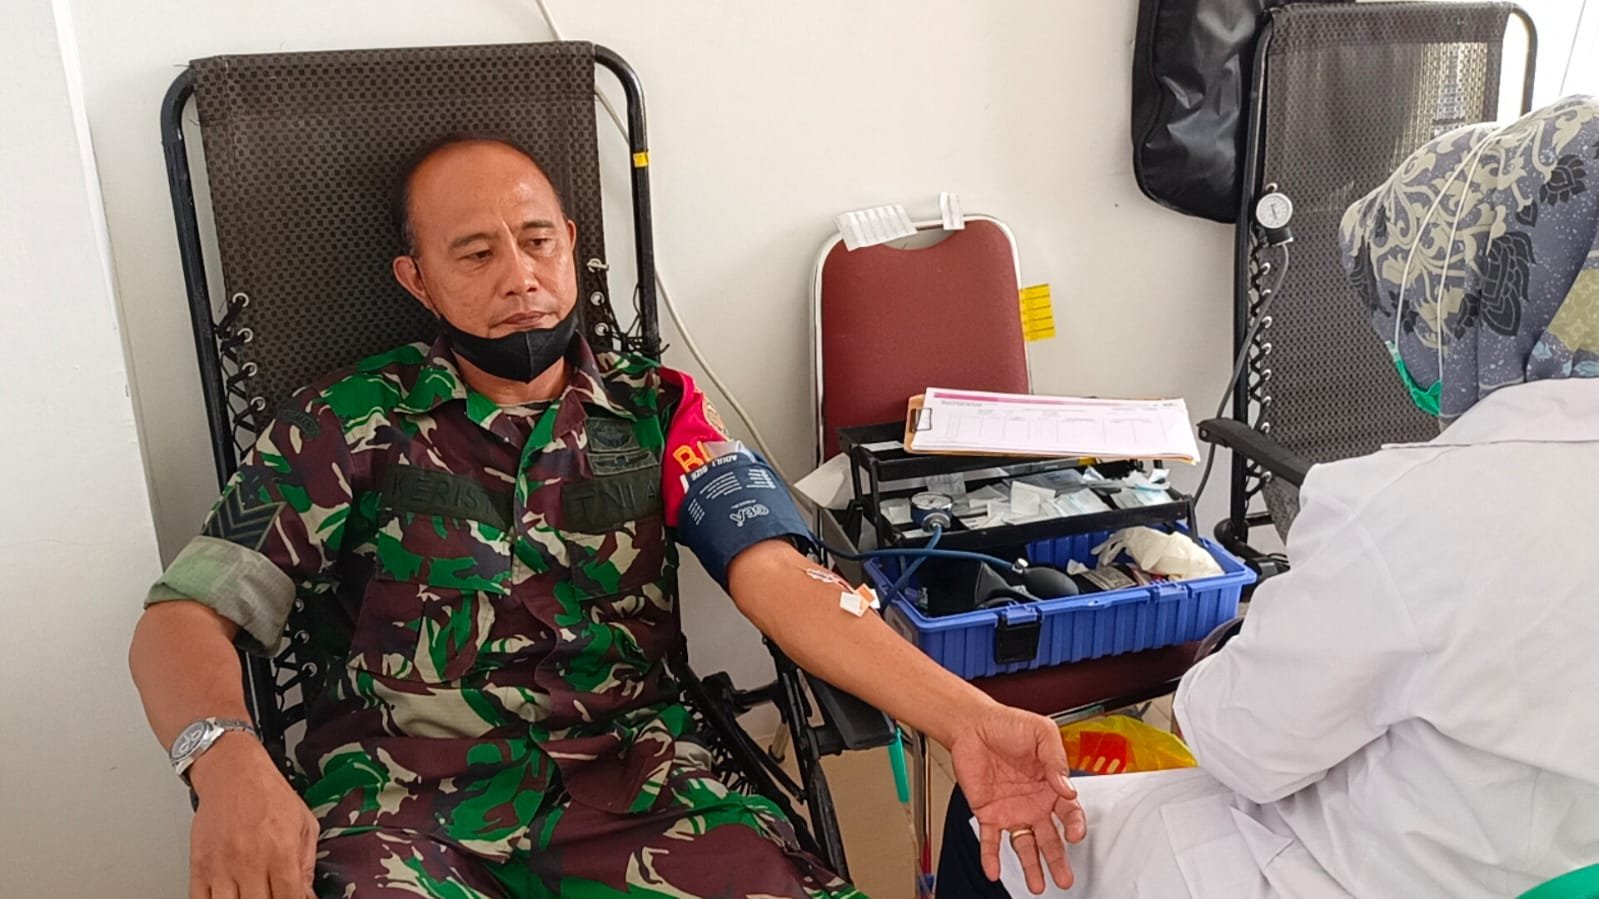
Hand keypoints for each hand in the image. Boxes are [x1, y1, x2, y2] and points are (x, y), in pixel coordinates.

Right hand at [188, 734, 319, 898]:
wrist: (233, 772)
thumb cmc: (269, 794)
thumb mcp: (304, 823)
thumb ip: (307, 863)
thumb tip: (307, 895)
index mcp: (281, 851)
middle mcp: (251, 860)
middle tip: (270, 895)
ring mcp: (222, 865)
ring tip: (251, 896)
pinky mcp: (199, 865)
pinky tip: (228, 897)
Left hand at [950, 705, 1086, 894]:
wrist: (972, 724)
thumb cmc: (1008, 724)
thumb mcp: (1041, 732)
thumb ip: (1056, 760)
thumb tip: (1066, 788)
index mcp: (1051, 786)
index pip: (1069, 813)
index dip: (1075, 826)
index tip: (1075, 834)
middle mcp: (1034, 803)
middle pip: (1050, 838)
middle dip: (1058, 860)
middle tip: (1065, 879)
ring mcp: (1012, 810)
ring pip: (1025, 845)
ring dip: (1031, 866)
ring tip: (1037, 885)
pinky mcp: (988, 813)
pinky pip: (990, 841)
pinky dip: (991, 857)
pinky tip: (994, 871)